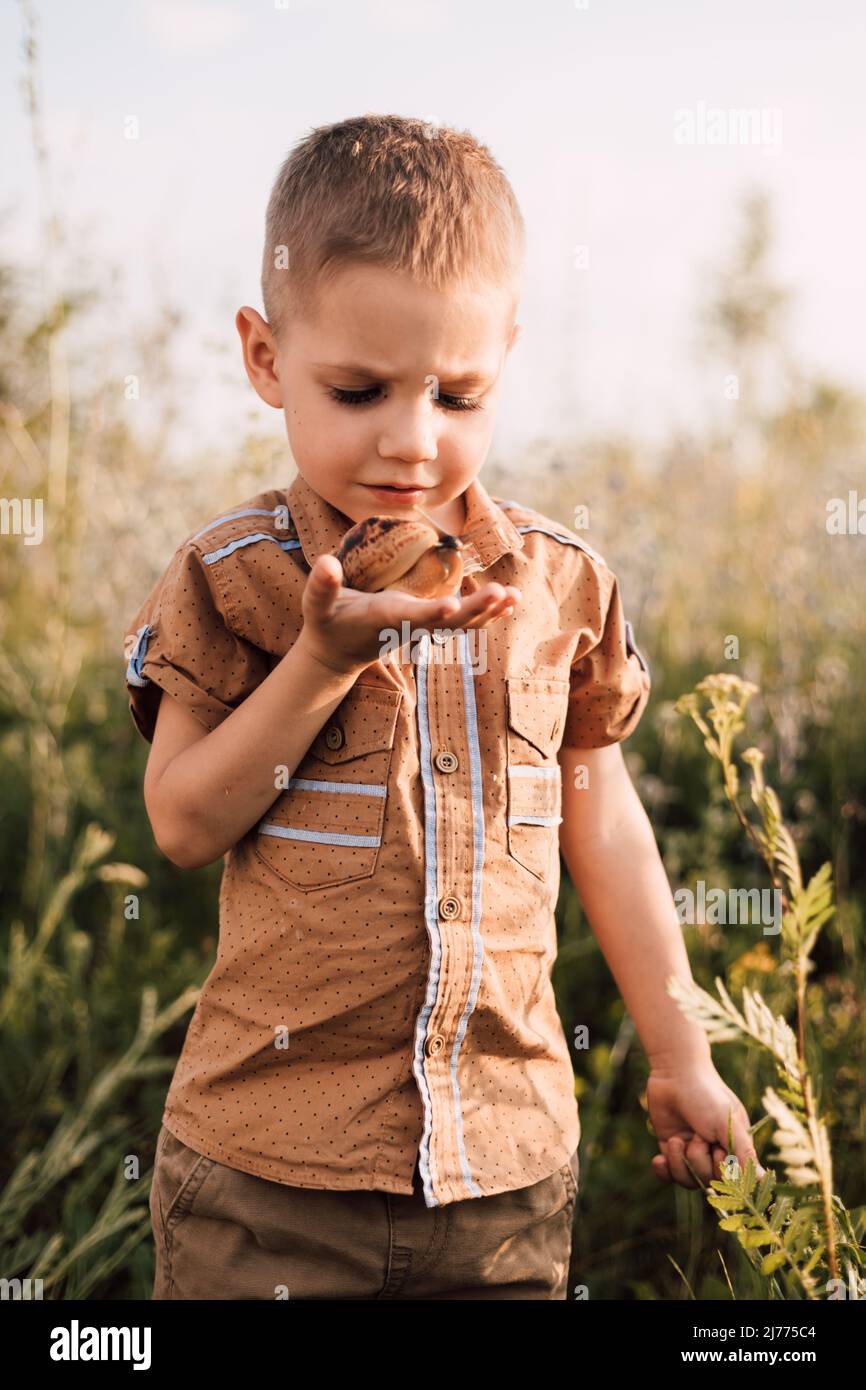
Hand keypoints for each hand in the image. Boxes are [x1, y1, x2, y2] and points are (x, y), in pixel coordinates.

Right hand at [299, 552, 520, 674]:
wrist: (338, 653)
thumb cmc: (327, 623)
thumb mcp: (316, 606)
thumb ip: (321, 586)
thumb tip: (325, 562)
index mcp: (384, 619)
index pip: (410, 616)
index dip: (430, 612)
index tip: (450, 605)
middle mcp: (409, 626)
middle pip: (447, 623)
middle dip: (475, 609)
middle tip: (502, 593)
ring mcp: (421, 629)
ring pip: (461, 625)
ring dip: (488, 612)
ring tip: (514, 596)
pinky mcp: (428, 625)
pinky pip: (463, 622)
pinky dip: (486, 614)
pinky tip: (508, 601)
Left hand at [645, 1061, 765, 1188]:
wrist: (675, 1073)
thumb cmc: (707, 1095)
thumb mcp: (728, 1124)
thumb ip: (743, 1153)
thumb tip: (763, 1179)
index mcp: (734, 1147)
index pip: (731, 1180)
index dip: (721, 1171)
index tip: (715, 1150)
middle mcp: (714, 1152)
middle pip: (706, 1181)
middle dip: (698, 1160)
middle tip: (695, 1135)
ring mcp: (692, 1150)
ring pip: (687, 1180)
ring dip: (678, 1162)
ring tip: (675, 1140)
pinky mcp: (671, 1147)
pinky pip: (669, 1174)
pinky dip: (664, 1170)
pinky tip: (659, 1159)